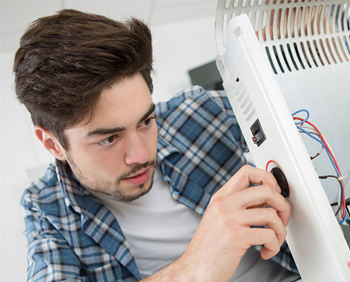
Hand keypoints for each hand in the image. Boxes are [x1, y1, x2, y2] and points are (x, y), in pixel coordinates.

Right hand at [180, 165, 290, 281]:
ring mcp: (228, 219)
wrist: (195, 269)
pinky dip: (275, 246)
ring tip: (274, 240)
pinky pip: (269, 235)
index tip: (275, 192)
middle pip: (266, 190)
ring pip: (271, 214)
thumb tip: (266, 199)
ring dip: (281, 231)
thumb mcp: (219, 217)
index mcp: (221, 197)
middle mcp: (224, 203)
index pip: (247, 171)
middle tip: (282, 219)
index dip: (267, 178)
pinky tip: (266, 251)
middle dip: (283, 205)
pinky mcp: (235, 236)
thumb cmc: (209, 247)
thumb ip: (238, 205)